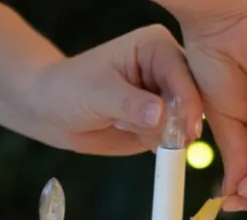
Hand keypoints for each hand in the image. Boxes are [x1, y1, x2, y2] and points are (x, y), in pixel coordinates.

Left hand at [29, 25, 202, 155]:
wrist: (54, 112)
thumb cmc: (70, 90)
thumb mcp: (98, 94)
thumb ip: (129, 104)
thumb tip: (159, 115)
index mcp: (156, 47)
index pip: (182, 74)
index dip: (187, 102)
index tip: (187, 128)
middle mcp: (167, 70)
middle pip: (192, 100)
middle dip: (181, 122)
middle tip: (166, 138)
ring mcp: (166, 98)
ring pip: (183, 123)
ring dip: (161, 134)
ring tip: (123, 123)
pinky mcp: (161, 123)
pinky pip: (172, 140)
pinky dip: (157, 144)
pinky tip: (129, 132)